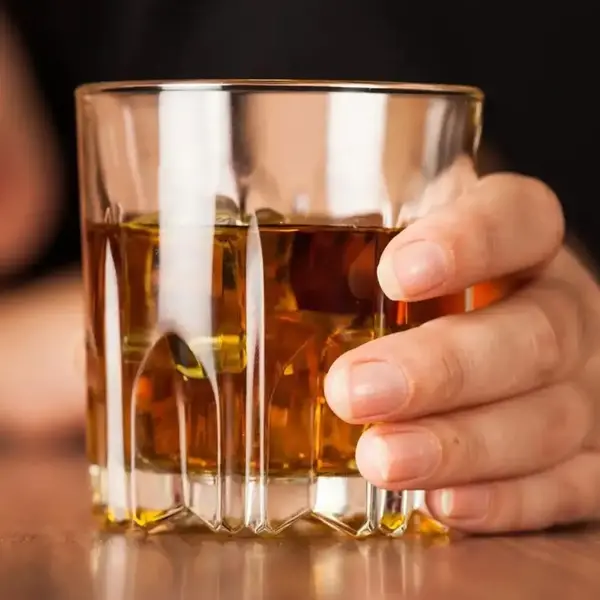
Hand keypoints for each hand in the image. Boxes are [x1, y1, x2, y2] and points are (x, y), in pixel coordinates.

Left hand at [325, 165, 599, 532]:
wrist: (517, 350)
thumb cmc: (444, 298)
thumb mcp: (413, 258)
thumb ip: (358, 252)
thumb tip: (253, 277)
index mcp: (526, 246)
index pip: (518, 218)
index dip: (468, 241)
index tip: (395, 273)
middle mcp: (565, 312)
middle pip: (534, 333)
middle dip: (443, 368)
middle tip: (356, 392)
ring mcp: (586, 387)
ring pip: (547, 417)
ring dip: (460, 444)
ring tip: (382, 459)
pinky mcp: (590, 456)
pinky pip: (565, 485)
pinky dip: (505, 500)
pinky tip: (443, 504)